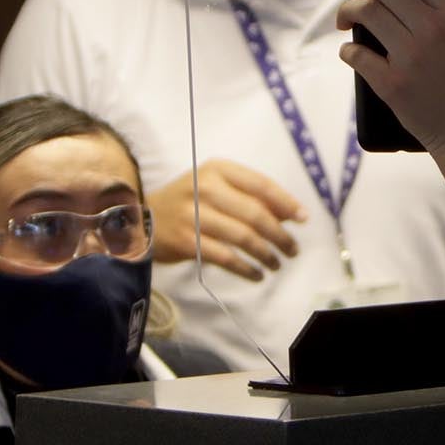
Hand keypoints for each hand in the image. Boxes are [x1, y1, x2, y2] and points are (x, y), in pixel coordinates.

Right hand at [147, 159, 306, 279]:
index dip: (286, 202)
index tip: (303, 218)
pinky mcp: (186, 242)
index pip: (261, 184)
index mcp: (217, 169)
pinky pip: (225, 257)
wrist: (141, 219)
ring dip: (266, 254)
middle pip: (254, 213)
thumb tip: (289, 214)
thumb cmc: (188, 201)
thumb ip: (249, 197)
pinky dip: (246, 268)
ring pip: (242, 237)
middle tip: (293, 249)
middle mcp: (204, 188)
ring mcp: (193, 215)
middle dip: (280, 234)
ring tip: (277, 263)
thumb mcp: (216, 188)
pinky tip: (257, 274)